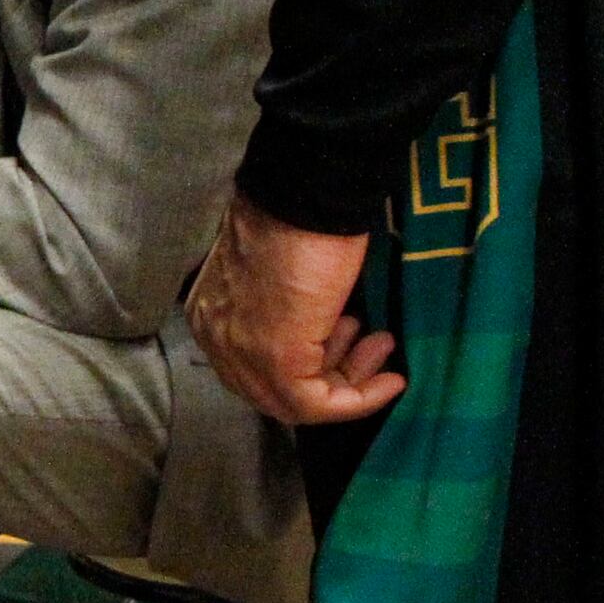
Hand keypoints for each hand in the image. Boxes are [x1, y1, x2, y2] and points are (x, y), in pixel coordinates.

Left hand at [189, 189, 402, 424]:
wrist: (305, 197)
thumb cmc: (302, 220)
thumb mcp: (286, 274)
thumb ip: (287, 309)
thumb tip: (322, 330)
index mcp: (212, 314)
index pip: (254, 368)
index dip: (312, 364)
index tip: (357, 343)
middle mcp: (216, 339)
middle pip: (272, 390)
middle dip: (333, 374)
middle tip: (375, 345)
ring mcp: (241, 353)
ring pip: (293, 402)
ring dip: (349, 382)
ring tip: (382, 343)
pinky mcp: (274, 361)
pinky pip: (313, 405)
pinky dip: (356, 400)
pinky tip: (391, 380)